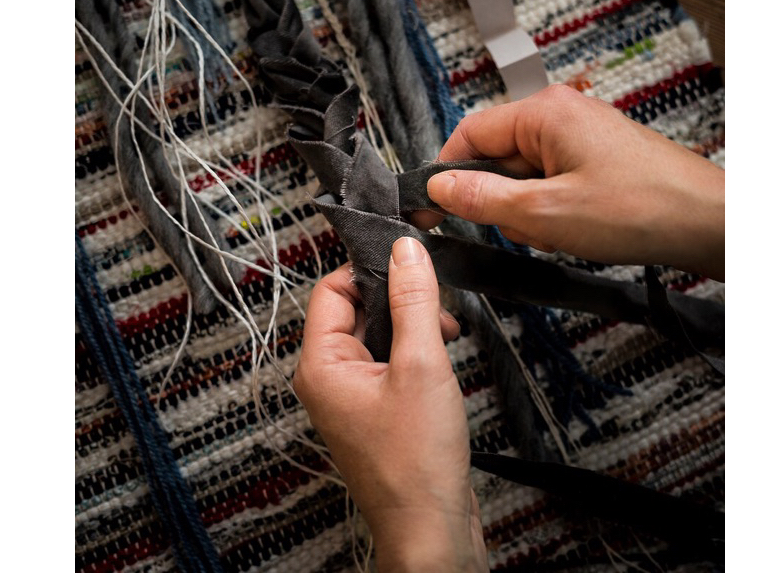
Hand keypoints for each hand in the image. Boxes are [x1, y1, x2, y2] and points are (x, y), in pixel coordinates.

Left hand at [294, 238, 487, 571]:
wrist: (432, 530)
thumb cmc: (416, 465)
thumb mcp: (421, 364)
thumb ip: (413, 300)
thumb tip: (406, 252)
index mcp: (321, 365)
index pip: (332, 289)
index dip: (369, 270)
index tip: (405, 261)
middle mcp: (329, 378)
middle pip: (357, 309)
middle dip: (399, 301)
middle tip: (434, 308)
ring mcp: (352, 394)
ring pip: (377, 333)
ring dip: (412, 326)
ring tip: (444, 337)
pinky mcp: (376, 407)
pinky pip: (389, 359)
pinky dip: (415, 351)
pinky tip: (441, 358)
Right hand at [420, 84, 723, 280]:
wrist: (711, 223)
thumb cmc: (642, 208)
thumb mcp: (545, 212)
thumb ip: (483, 198)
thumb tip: (438, 186)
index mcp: (544, 113)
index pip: (470, 133)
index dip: (446, 172)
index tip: (431, 206)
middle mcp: (561, 116)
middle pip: (498, 158)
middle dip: (503, 202)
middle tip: (524, 228)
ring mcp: (580, 138)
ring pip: (525, 178)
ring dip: (530, 213)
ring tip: (561, 231)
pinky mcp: (596, 161)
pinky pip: (552, 186)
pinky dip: (553, 213)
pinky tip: (576, 230)